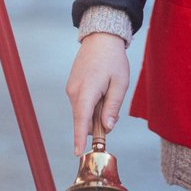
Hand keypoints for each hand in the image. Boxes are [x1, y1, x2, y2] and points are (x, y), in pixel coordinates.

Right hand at [65, 32, 129, 155]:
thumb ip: (113, 107)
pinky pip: (81, 103)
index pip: (81, 120)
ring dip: (95, 111)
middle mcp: (74, 91)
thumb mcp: (120, 83)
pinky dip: (91, 104)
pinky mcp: (71, 85)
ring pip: (83, 112)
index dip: (80, 138)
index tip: (78, 152)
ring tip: (108, 92)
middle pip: (84, 119)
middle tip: (114, 110)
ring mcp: (71, 88)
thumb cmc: (113, 59)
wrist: (100, 37)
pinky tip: (101, 89)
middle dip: (97, 122)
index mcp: (86, 91)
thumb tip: (107, 128)